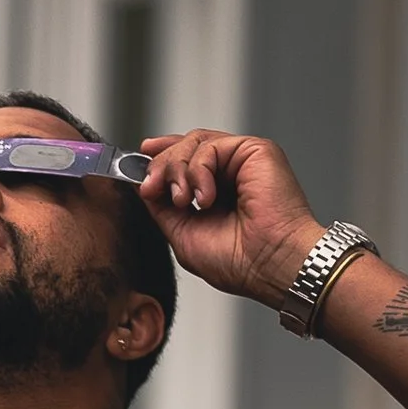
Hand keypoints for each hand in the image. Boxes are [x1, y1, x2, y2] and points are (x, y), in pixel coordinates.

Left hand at [136, 129, 324, 306]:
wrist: (269, 265)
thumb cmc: (239, 261)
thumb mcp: (182, 233)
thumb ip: (162, 206)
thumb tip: (142, 183)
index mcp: (217, 192)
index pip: (184, 161)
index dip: (159, 156)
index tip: (138, 161)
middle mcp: (231, 173)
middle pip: (184, 147)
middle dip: (160, 166)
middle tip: (154, 190)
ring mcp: (243, 160)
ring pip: (194, 142)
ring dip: (177, 170)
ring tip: (184, 200)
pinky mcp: (256, 150)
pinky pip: (211, 146)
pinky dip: (198, 170)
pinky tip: (205, 197)